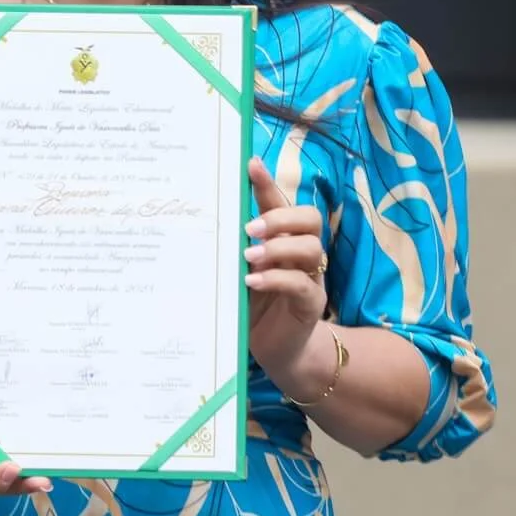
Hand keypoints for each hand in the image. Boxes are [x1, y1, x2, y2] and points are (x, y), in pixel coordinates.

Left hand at [244, 157, 328, 382]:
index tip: (250, 164)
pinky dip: (278, 279)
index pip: (280, 203)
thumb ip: (232, 250)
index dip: (267, 183)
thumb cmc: (254, 306)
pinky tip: (254, 281)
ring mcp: (311, 278)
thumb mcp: (238, 273)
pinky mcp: (312, 304)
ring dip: (279, 248)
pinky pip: (302, 284)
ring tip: (250, 258)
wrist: (276, 350)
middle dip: (281, 217)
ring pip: (312, 248)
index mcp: (282, 239)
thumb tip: (203, 223)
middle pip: (310, 219)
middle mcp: (301, 253)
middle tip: (250, 229)